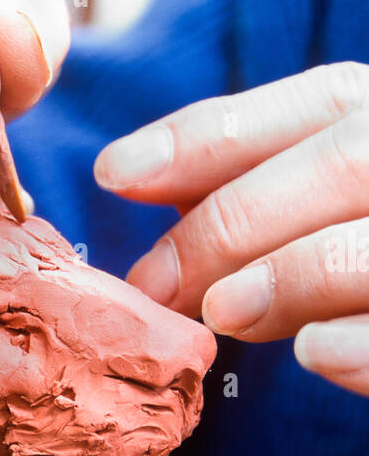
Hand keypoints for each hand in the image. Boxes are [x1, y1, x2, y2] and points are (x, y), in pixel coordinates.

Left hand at [94, 63, 368, 395]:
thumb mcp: (351, 214)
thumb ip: (276, 202)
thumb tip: (148, 205)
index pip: (327, 100)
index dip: (214, 133)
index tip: (113, 172)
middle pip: (348, 158)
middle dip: (232, 220)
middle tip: (152, 284)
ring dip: (293, 270)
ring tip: (222, 316)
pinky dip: (368, 341)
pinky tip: (314, 355)